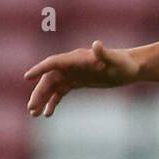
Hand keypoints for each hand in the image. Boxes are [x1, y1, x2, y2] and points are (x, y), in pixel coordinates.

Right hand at [24, 40, 139, 116]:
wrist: (131, 68)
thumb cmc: (124, 63)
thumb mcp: (116, 60)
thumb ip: (104, 53)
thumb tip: (97, 45)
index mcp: (76, 58)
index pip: (53, 63)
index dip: (40, 69)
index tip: (28, 77)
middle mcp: (71, 65)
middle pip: (50, 79)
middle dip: (39, 93)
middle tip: (31, 109)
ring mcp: (73, 74)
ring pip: (53, 87)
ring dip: (43, 99)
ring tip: (34, 114)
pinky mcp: (78, 82)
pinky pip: (61, 92)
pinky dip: (53, 102)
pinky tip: (48, 114)